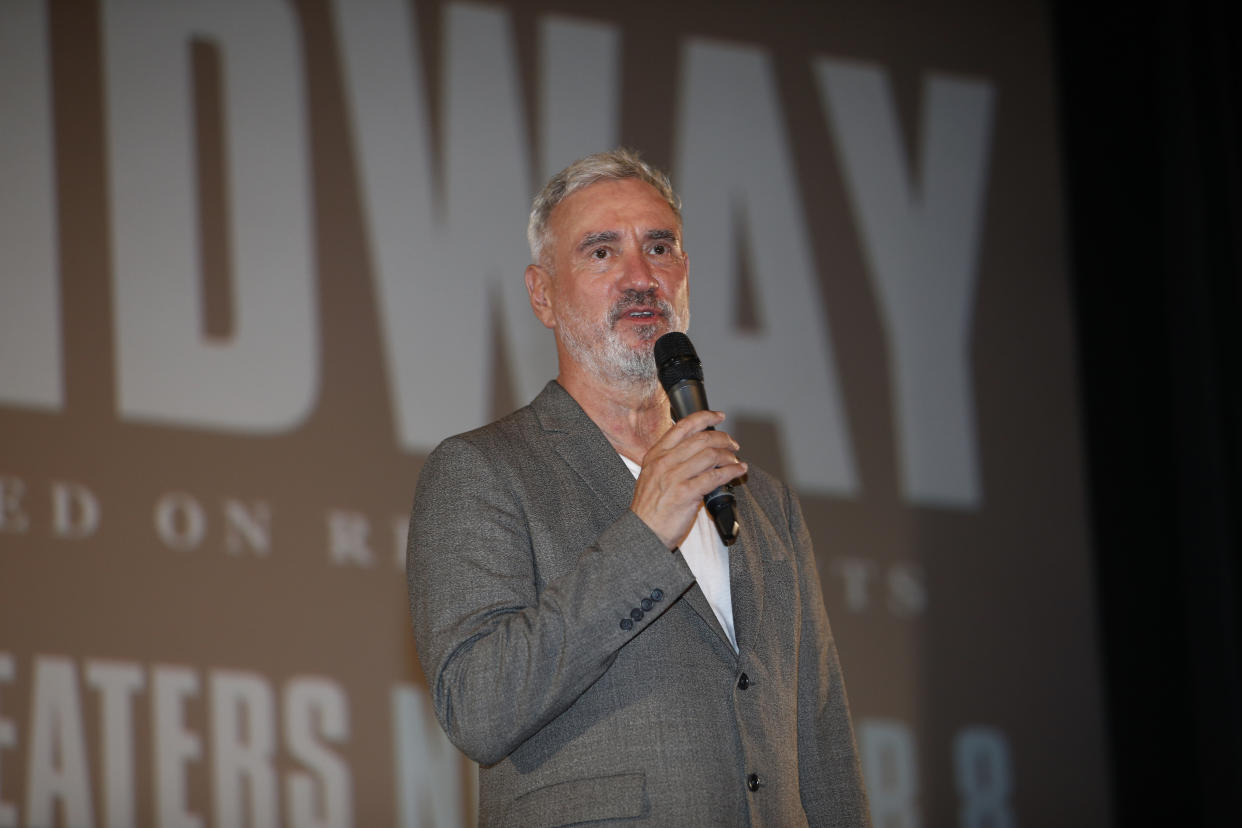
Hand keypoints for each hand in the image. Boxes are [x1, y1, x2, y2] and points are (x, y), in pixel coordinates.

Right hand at [630, 410, 747, 548]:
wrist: (643, 532)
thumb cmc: (649, 508)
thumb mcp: (652, 476)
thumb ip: (669, 460)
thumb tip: (697, 450)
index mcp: (655, 455)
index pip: (683, 426)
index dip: (705, 417)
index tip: (719, 416)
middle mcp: (664, 462)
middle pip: (701, 439)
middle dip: (723, 438)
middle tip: (733, 444)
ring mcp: (674, 477)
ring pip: (710, 455)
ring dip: (729, 456)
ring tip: (736, 460)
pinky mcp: (685, 493)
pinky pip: (715, 477)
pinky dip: (731, 471)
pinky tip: (738, 471)